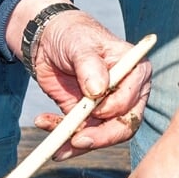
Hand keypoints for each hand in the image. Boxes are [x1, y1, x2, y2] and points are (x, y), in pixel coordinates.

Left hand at [9, 0, 151, 158]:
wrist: (49, 40)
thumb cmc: (72, 35)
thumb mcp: (80, 44)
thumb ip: (90, 65)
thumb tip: (99, 90)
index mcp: (135, 72)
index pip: (132, 100)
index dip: (114, 109)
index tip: (94, 109)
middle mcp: (127, 93)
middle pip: (123, 125)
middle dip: (100, 137)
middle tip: (76, 141)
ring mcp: (106, 107)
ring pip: (100, 135)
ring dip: (76, 142)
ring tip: (55, 143)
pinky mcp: (86, 116)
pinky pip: (78, 133)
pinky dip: (61, 135)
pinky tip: (43, 122)